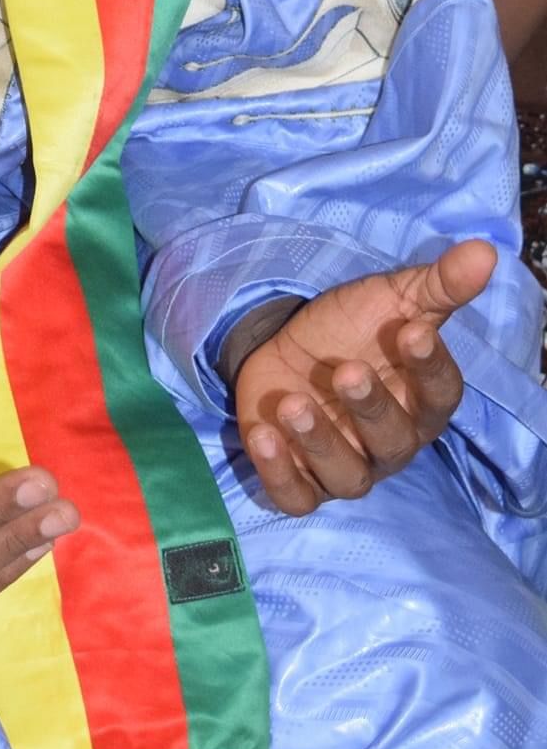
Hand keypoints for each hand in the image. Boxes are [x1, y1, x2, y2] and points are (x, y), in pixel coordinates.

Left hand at [235, 239, 493, 515]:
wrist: (286, 342)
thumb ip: (438, 283)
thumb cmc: (351, 327)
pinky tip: (263, 437)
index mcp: (420, 401)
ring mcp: (345, 465)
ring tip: (293, 404)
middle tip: (346, 370)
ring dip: (319, 443)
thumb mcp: (390, 298)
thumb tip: (485, 251)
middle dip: (371, 408)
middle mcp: (389, 443)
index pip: (440, 396)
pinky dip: (279, 475)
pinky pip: (296, 497)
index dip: (430, 368)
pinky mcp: (299, 478)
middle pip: (393, 441)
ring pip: (347, 476)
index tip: (412, 331)